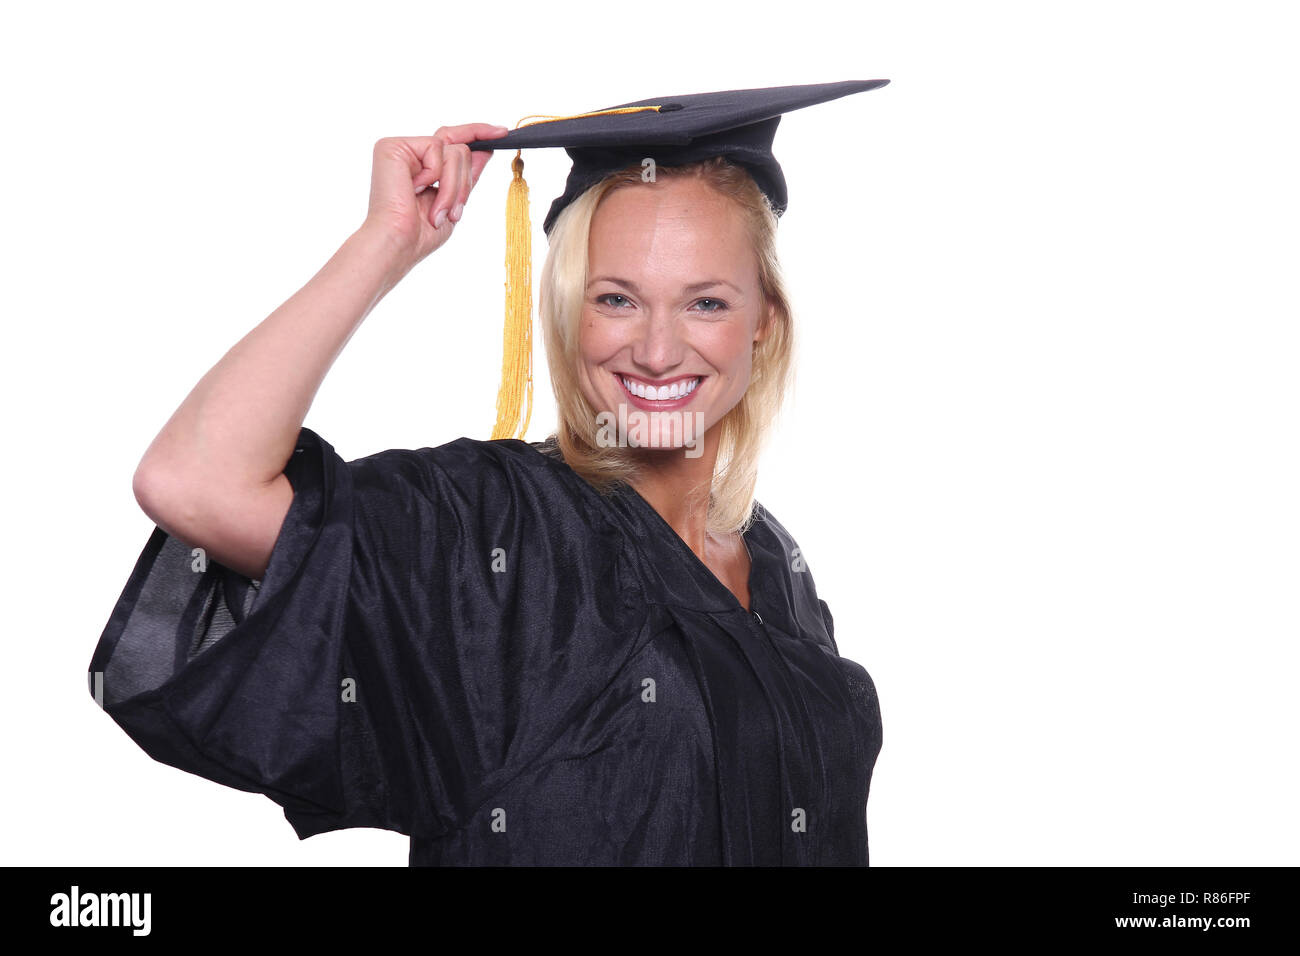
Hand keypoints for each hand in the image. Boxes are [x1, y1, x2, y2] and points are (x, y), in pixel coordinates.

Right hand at [361, 124, 508, 269]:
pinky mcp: (393, 146)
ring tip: (437, 211)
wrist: (399, 243)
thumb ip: (466, 174)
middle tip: (454, 212)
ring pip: (454, 150)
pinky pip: (436, 148)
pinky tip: (415, 191)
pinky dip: (436, 176)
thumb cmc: (420, 233)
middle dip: (465, 183)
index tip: (503, 132)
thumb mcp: (454, 201)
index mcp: (422, 166)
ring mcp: (402, 148)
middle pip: (460, 148)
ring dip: (453, 186)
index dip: (479, 133)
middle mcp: (411, 153)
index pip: (453, 140)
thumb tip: (485, 150)